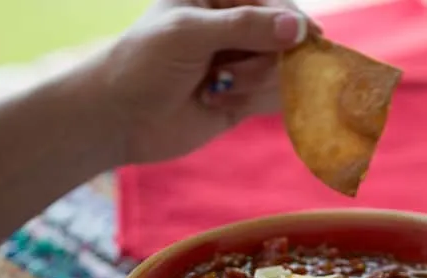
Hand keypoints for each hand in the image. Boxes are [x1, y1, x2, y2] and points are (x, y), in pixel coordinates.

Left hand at [94, 0, 320, 163]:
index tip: (308, 39)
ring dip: (255, 84)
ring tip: (217, 92)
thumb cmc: (143, 64)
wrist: (118, 118)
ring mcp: (241, 62)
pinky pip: (274, 97)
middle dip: (265, 59)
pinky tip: (220, 105)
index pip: (273, 2)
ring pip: (282, 70)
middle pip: (284, 38)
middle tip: (231, 75)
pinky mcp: (244, 96)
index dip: (293, 20)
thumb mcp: (190, 34)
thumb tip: (298, 29)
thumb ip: (244, 27)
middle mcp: (234, 26)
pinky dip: (255, 102)